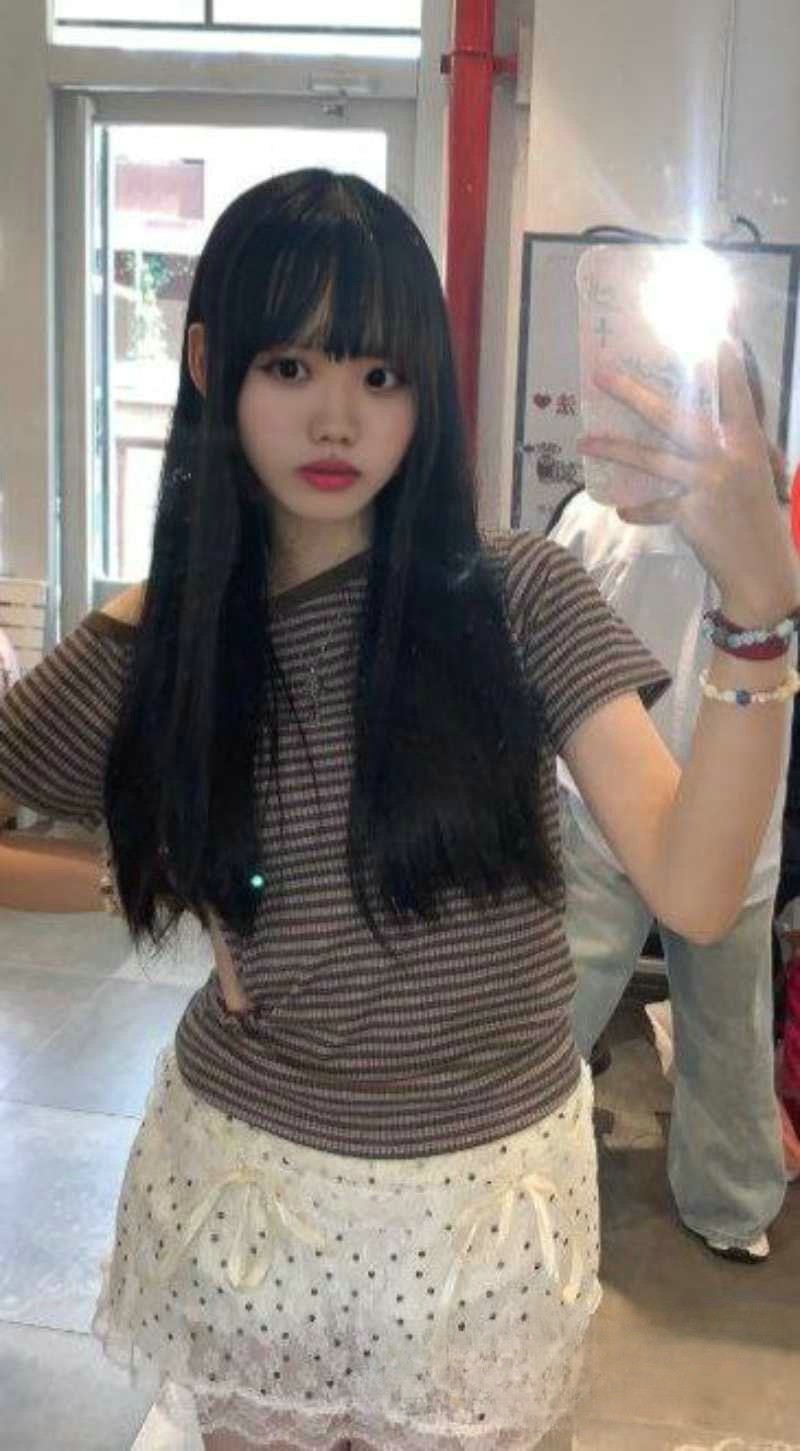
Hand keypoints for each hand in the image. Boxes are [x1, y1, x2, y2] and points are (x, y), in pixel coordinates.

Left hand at [578, 341, 799, 622]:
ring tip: (585, 441)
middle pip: (674, 416)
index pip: (736, 392)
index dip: (727, 363)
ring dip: (616, 448)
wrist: (763, 570)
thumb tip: (695, 427)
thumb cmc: (758, 517)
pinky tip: (621, 510)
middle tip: (602, 375)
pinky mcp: (692, 512)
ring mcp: (708, 483)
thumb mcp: (754, 474)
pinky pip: (656, 506)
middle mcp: (729, 456)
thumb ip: (732, 447)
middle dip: (635, 394)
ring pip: (653, 458)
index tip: (716, 330)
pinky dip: (640, 509)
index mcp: (749, 441)